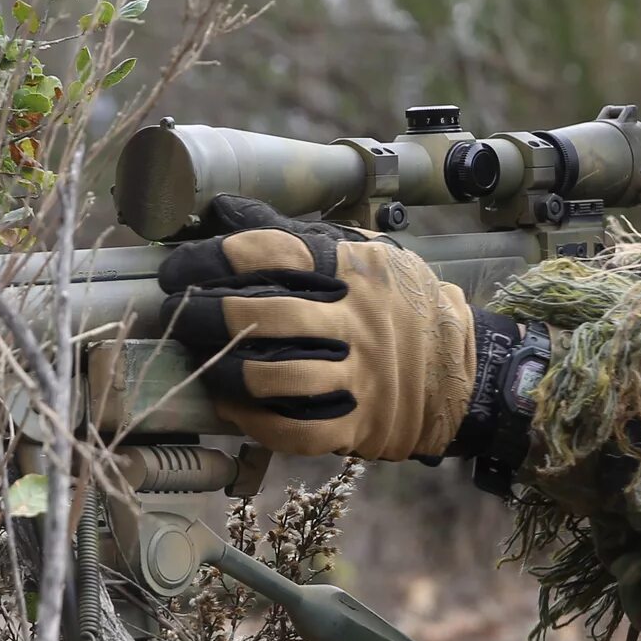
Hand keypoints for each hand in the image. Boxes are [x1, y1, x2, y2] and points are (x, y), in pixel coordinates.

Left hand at [157, 195, 476, 458]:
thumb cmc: (400, 304)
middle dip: (199, 316)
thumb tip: (224, 211)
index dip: (209, 259)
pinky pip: (298, 429)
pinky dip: (255, 422)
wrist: (467, 369)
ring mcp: (361, 374)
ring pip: (274, 376)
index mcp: (352, 268)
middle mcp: (355, 319)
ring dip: (223, 372)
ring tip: (200, 364)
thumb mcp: (363, 254)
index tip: (176, 270)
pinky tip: (231, 408)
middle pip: (260, 315)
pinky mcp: (362, 423)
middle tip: (172, 315)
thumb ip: (296, 235)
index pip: (268, 253)